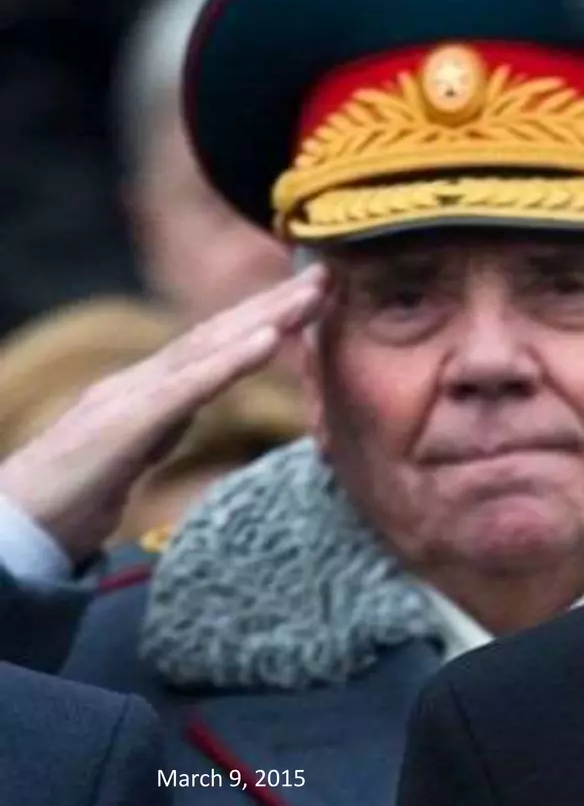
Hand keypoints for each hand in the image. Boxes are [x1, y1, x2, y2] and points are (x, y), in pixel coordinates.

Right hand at [0, 265, 327, 561]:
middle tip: (330, 276)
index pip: (213, 344)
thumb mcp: (133, 454)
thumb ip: (163, 426)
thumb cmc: (69, 497)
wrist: (12, 530)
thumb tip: (192, 410)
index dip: (262, 316)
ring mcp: (130, 397)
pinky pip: (187, 389)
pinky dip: (230, 362)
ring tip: (311, 296)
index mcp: (146, 390)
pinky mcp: (124, 424)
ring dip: (264, 318)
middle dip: (275, 304)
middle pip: (217, 333)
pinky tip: (268, 340)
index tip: (312, 296)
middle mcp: (140, 382)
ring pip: (208, 348)